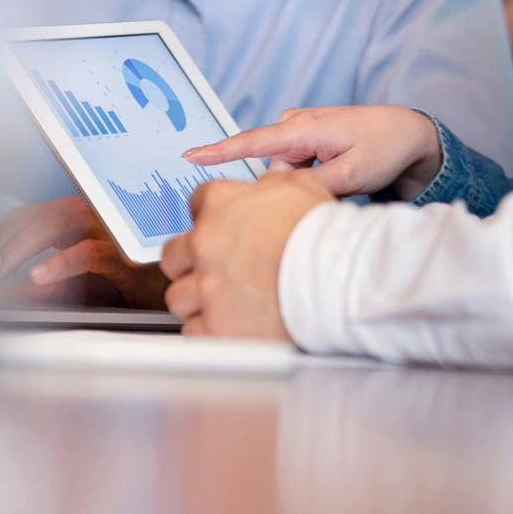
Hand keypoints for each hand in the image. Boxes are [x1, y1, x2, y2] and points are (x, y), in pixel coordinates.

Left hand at [0, 195, 168, 308]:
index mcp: (83, 215)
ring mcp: (109, 230)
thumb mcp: (82, 281)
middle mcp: (94, 215)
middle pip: (37, 215)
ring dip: (21, 247)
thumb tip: (10, 292)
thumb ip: (47, 283)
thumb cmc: (133, 284)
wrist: (177, 288)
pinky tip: (38, 277)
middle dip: (4, 241)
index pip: (31, 214)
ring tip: (1, 270)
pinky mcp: (124, 253)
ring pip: (55, 224)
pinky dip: (59, 263)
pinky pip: (87, 252)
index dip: (3, 233)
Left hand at [160, 172, 332, 337]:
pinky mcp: (213, 325)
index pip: (196, 204)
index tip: (221, 231)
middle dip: (190, 263)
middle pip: (173, 254)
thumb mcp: (303, 186)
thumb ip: (275, 183)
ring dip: (197, 300)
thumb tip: (269, 182)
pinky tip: (228, 325)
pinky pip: (193, 330)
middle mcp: (204, 243)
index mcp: (220, 204)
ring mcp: (206, 286)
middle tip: (215, 271)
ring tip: (224, 303)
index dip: (211, 219)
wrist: (339, 280)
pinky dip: (208, 330)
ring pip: (178, 296)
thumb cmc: (325, 236)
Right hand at [182, 105, 442, 199]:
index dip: (219, 151)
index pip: (252, 142)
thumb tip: (280, 197)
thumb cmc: (383, 148)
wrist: (407, 132)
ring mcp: (299, 130)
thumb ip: (311, 187)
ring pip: (283, 172)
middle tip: (334, 188)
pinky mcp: (305, 138)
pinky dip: (309, 176)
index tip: (190, 156)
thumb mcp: (353, 175)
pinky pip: (293, 167)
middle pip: (272, 171)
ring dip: (304, 184)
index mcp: (303, 129)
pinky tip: (338, 174)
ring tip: (343, 179)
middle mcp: (295, 125)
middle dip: (292, 188)